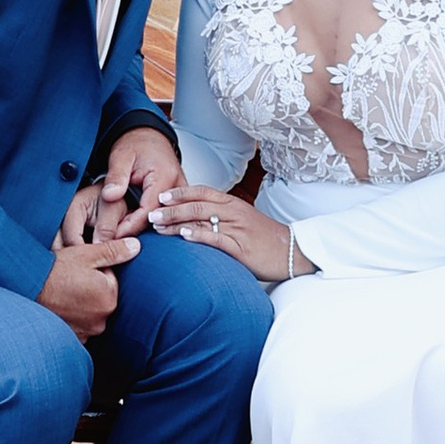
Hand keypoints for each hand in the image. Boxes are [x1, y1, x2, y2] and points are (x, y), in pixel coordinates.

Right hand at [39, 231, 133, 337]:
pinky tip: (61, 307)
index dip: (96, 272)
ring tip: (64, 293)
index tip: (79, 270)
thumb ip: (114, 251)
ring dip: (82, 303)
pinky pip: (81, 325)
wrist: (25, 289)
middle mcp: (101, 319)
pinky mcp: (74, 339)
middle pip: (102, 298)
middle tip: (70, 280)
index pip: (110, 281)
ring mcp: (87, 332)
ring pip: (91, 312)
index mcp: (108, 297)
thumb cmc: (54, 271)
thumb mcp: (86, 254)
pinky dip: (74, 317)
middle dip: (91, 289)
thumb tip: (136, 246)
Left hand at [93, 125, 181, 236]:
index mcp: (164, 176)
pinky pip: (168, 213)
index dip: (131, 225)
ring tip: (125, 233)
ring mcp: (180, 191)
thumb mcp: (121, 156)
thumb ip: (116, 177)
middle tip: (117, 237)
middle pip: (161, 218)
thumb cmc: (137, 143)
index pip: (149, 210)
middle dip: (139, 230)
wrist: (147, 134)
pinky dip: (154, 221)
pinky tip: (137, 225)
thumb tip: (110, 196)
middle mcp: (177, 185)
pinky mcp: (177, 195)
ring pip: (167, 218)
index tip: (116, 235)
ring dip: (147, 227)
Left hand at [144, 183, 308, 283]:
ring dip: (177, 222)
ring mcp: (237, 229)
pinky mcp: (241, 247)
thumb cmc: (265, 238)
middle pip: (197, 204)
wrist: (293, 252)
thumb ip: (221, 217)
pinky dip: (199, 236)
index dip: (180, 192)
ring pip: (202, 219)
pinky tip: (184, 236)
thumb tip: (195, 221)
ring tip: (158, 225)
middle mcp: (233, 212)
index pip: (202, 191)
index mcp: (233, 204)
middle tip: (150, 212)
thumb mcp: (243, 221)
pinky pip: (217, 238)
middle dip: (171, 208)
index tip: (161, 195)